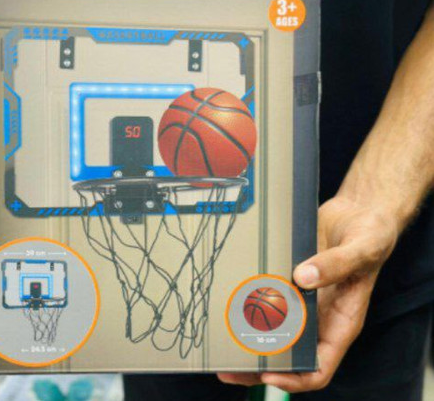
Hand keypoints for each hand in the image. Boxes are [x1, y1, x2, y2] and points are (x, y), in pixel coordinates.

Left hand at [218, 195, 399, 391]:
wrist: (358, 212)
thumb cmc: (371, 236)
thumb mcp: (362, 249)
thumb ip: (336, 264)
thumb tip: (303, 277)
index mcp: (341, 322)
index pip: (319, 367)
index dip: (295, 378)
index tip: (269, 375)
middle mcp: (317, 317)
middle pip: (286, 355)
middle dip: (258, 364)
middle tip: (228, 366)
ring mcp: (299, 300)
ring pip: (270, 329)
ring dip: (245, 338)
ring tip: (218, 343)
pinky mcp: (284, 279)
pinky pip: (264, 297)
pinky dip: (246, 303)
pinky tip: (225, 302)